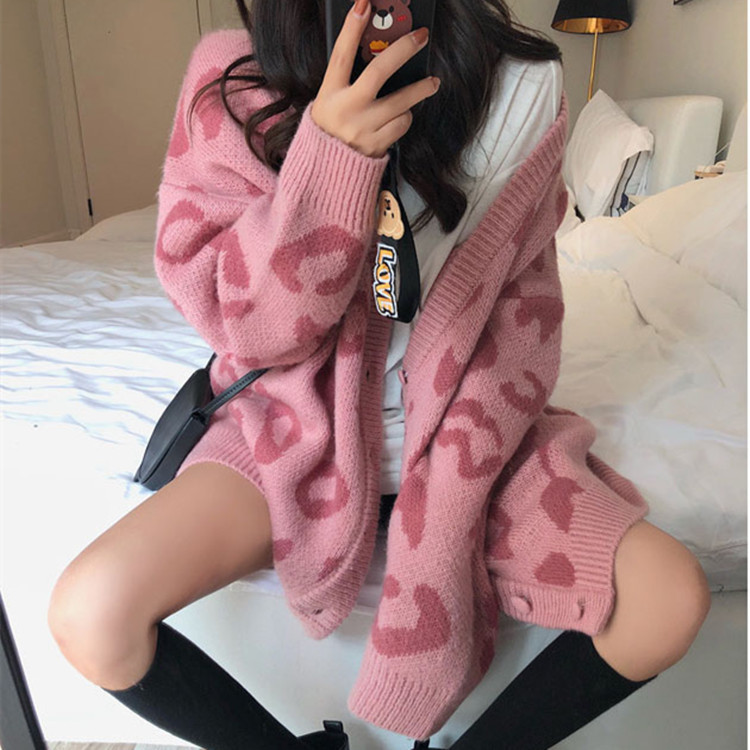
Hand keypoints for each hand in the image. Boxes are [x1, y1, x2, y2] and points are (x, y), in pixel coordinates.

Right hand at [311, 0, 439, 158]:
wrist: (327, 172)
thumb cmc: (331, 130)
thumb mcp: (329, 102)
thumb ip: (347, 81)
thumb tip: (377, 52)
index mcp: (329, 95)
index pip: (341, 55)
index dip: (352, 29)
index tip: (364, 4)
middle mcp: (346, 110)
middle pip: (379, 72)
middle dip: (403, 50)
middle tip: (421, 37)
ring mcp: (362, 130)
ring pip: (401, 102)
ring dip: (419, 90)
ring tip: (431, 83)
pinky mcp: (376, 146)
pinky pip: (402, 124)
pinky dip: (405, 118)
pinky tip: (400, 117)